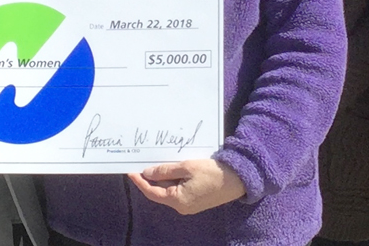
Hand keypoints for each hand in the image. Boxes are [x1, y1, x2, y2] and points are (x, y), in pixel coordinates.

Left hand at [128, 159, 244, 214]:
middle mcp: (182, 206)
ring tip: (158, 162)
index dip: (140, 182)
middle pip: (160, 191)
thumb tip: (148, 173)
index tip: (130, 171)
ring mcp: (190, 204)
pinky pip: (180, 189)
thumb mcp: (187, 167)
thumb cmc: (212, 172)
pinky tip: (174, 167)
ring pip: (170, 189)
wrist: (238, 179)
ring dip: (164, 177)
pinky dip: (174, 179)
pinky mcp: (197, 199)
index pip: (152, 192)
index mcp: (177, 200)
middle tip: (143, 162)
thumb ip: (165, 170)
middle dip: (152, 178)